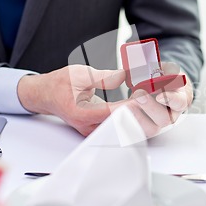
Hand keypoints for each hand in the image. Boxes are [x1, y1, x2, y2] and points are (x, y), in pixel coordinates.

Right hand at [17, 64, 192, 137]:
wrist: (44, 96)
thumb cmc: (59, 84)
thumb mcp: (80, 73)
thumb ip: (104, 77)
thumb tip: (126, 76)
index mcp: (83, 112)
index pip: (116, 113)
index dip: (135, 105)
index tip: (150, 96)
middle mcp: (90, 126)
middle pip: (125, 127)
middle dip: (146, 115)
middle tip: (161, 102)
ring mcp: (95, 131)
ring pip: (126, 131)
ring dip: (145, 119)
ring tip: (159, 105)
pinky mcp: (100, 130)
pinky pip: (123, 129)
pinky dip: (138, 121)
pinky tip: (149, 110)